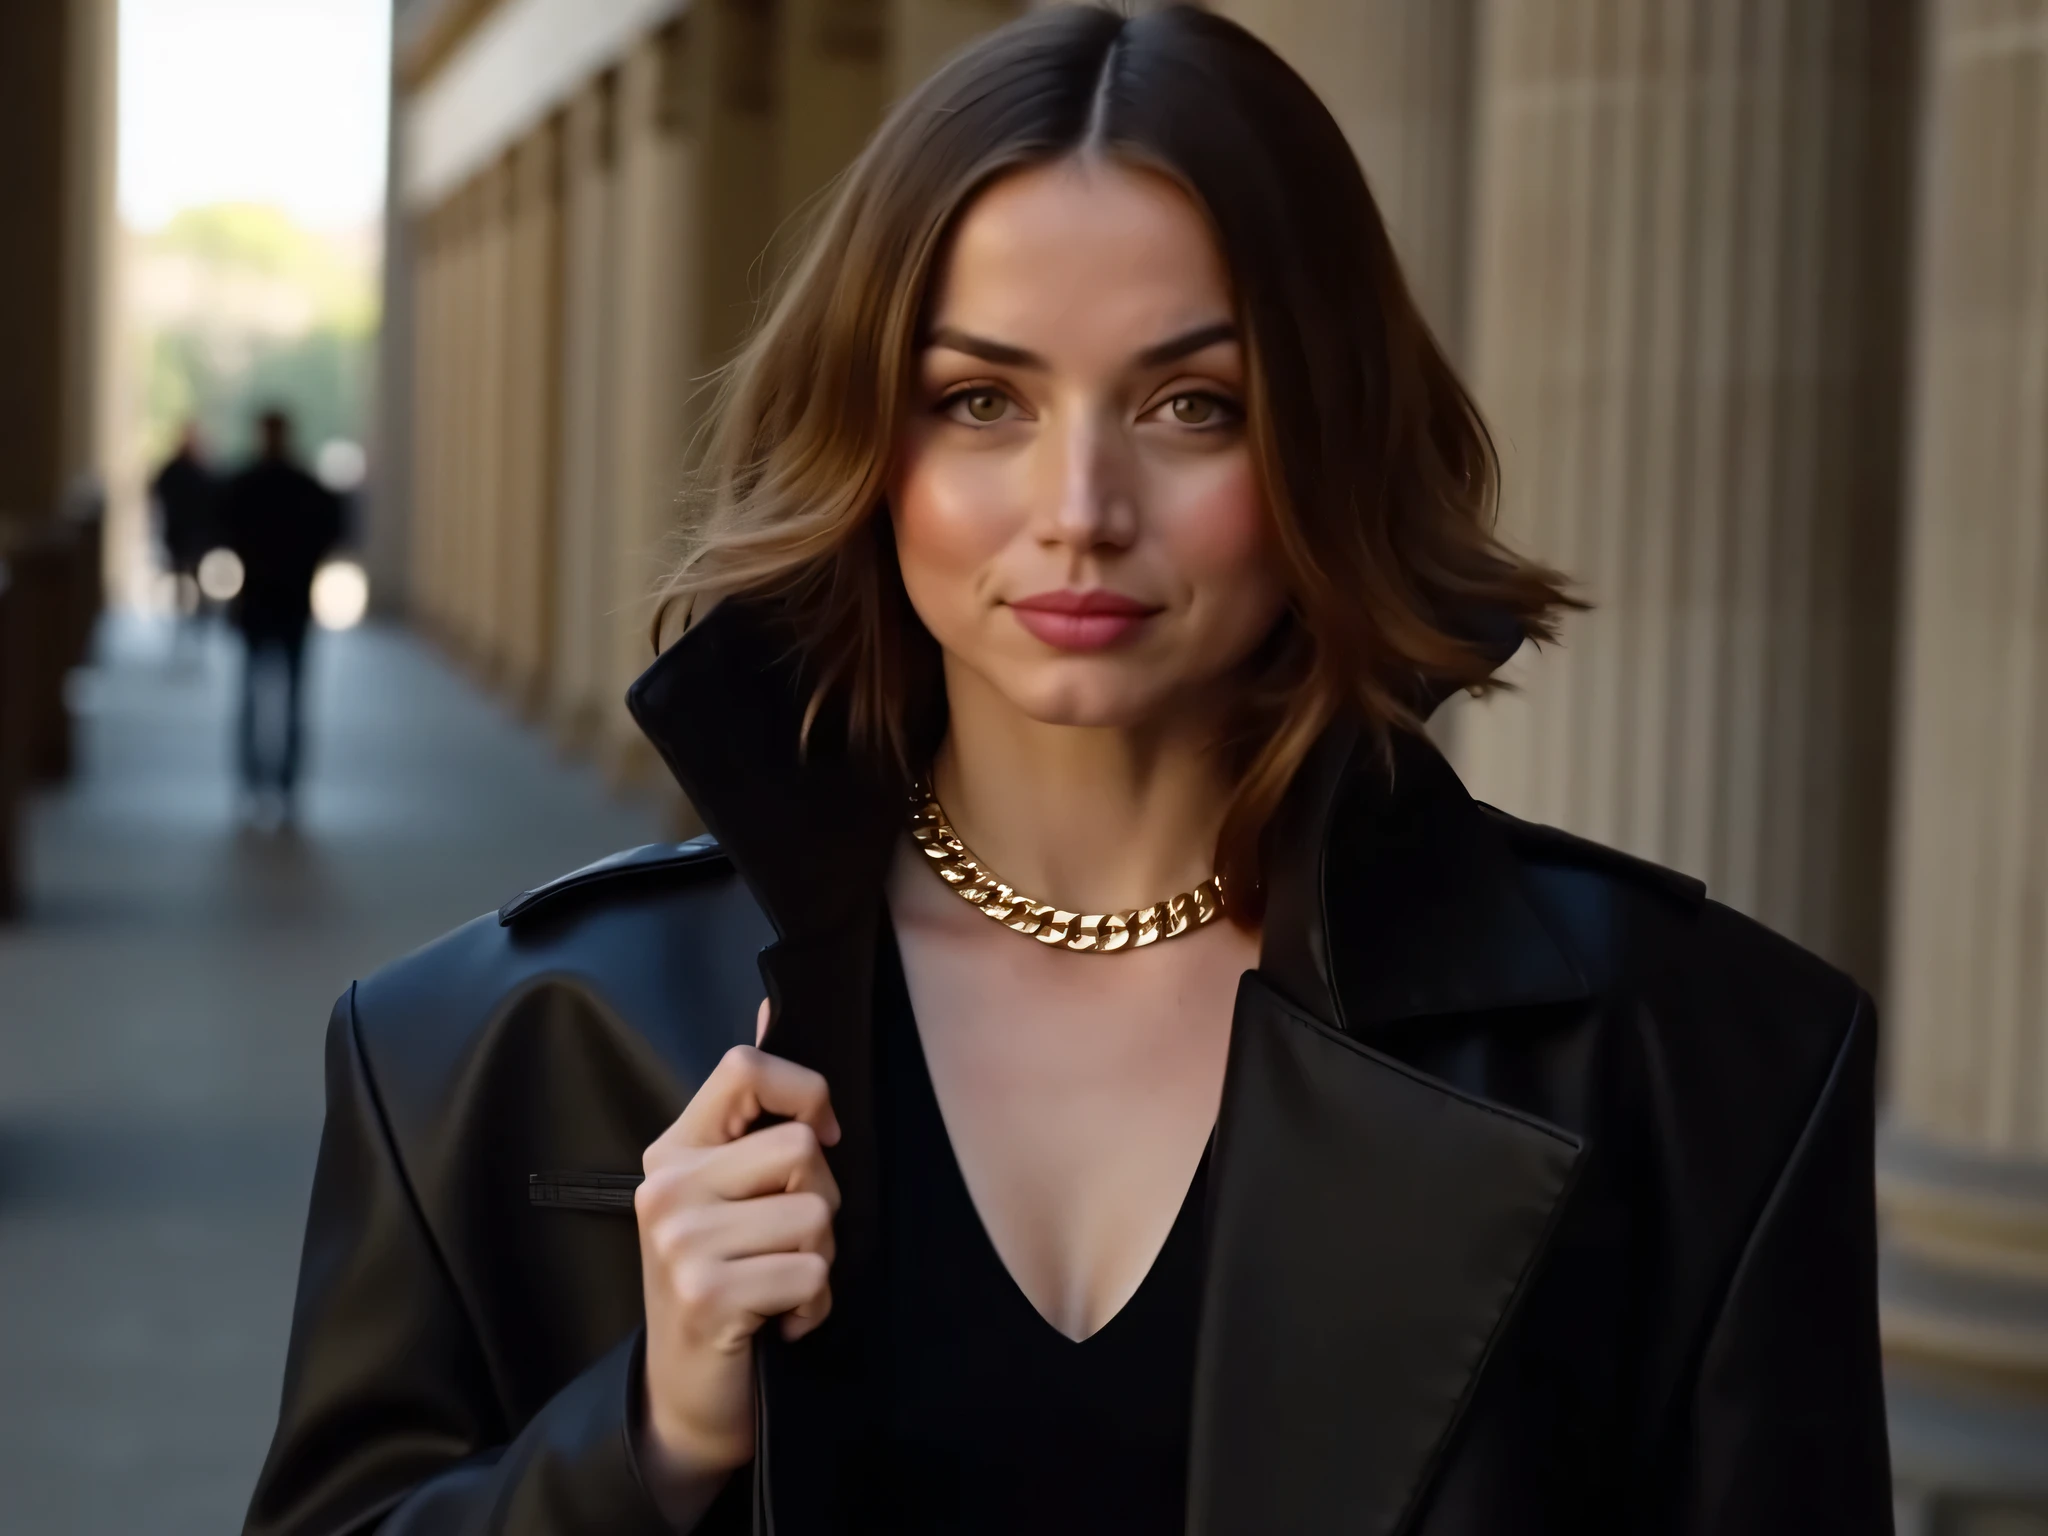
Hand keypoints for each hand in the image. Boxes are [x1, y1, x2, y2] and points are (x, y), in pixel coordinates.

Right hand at [635, 1003, 840, 1522]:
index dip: (806, 1093)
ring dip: (821, 1262)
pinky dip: (814, 1305)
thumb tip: (772, 1004)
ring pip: (818, 1214)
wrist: (685, 1399)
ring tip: (779, 1285)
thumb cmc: (723, 1285)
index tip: (823, 1138)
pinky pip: (810, 1272)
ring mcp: (681, 1239)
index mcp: (674, 1149)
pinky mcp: (707, 1292)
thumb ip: (752, 1110)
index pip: (744, 1068)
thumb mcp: (728, 1193)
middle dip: (823, 1201)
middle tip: (787, 1244)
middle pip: (803, 1147)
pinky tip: (778, 1321)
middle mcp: (667, 1185)